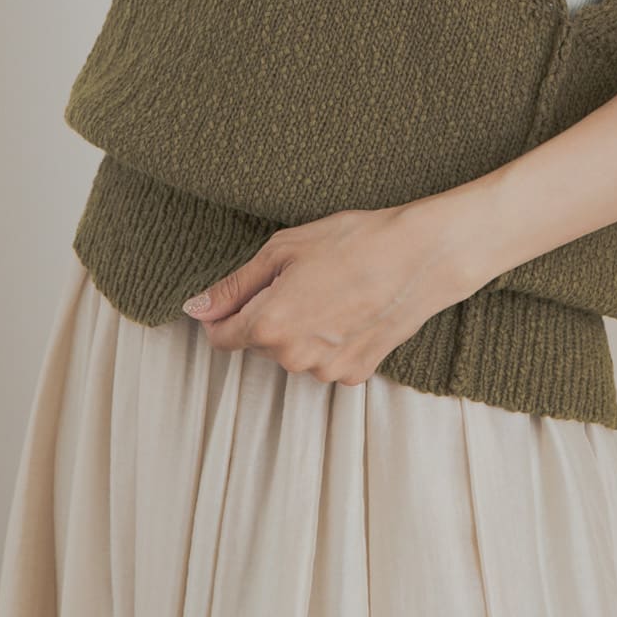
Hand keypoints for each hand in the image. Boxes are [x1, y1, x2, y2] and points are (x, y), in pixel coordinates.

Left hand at [182, 199, 479, 386]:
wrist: (421, 257)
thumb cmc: (354, 242)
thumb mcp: (283, 250)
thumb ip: (234, 286)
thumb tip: (195, 308)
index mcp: (268, 324)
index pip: (220, 337)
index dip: (226, 312)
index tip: (245, 292)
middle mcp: (293, 357)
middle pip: (259, 343)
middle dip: (271, 315)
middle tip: (304, 278)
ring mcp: (326, 370)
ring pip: (294, 353)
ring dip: (302, 329)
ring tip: (334, 291)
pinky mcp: (355, 374)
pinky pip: (326, 360)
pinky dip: (331, 340)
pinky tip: (352, 311)